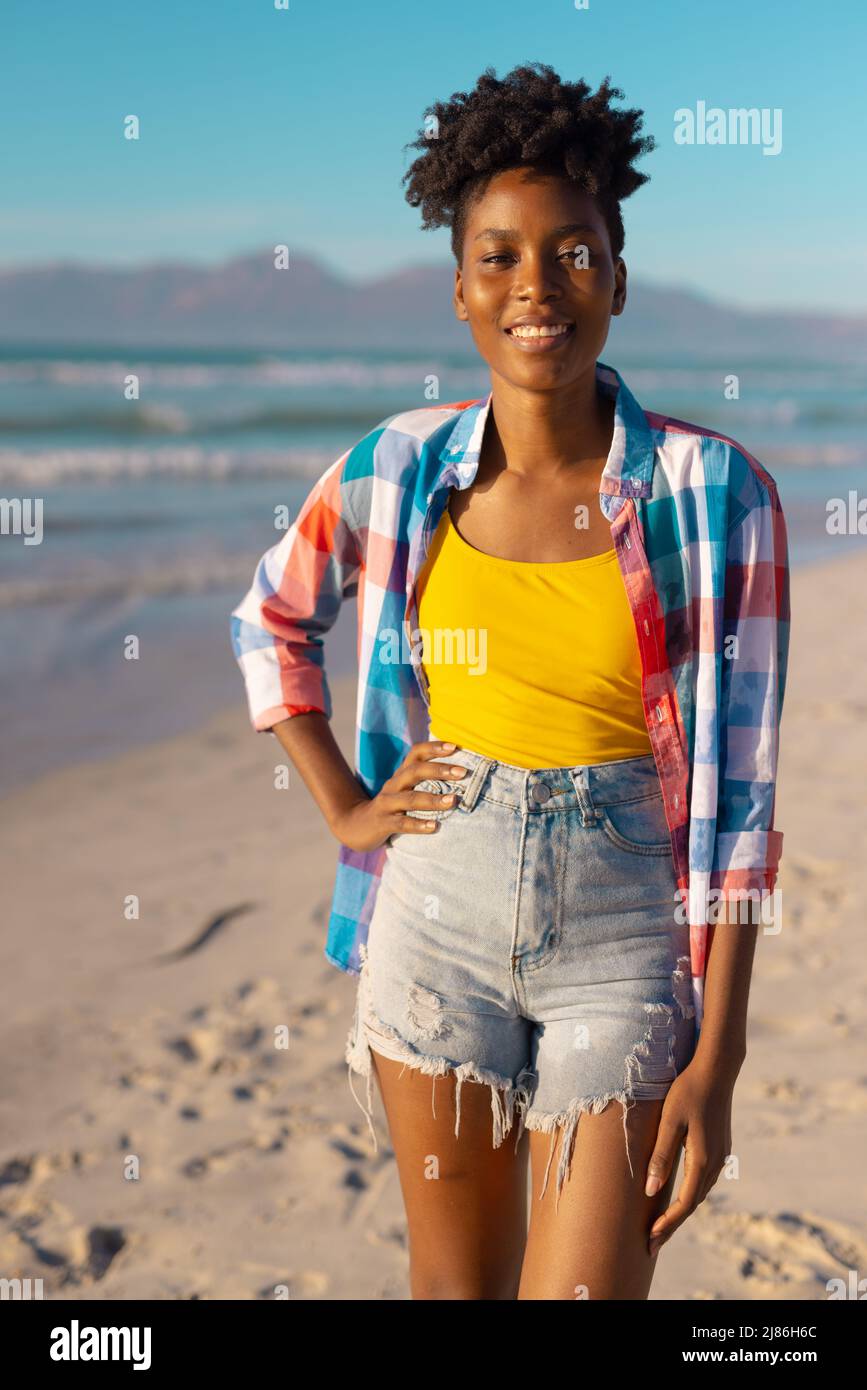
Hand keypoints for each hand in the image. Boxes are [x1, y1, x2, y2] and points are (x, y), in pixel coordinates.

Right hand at [330, 740, 467, 851]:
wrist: (356, 826)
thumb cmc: (391, 806)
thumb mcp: (404, 789)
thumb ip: (424, 779)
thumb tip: (458, 772)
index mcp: (401, 774)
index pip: (416, 753)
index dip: (434, 747)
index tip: (455, 746)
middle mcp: (393, 785)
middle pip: (415, 771)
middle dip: (439, 770)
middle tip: (463, 772)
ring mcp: (387, 804)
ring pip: (410, 798)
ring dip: (433, 799)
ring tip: (453, 800)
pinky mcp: (383, 823)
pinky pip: (402, 823)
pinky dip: (418, 825)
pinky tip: (434, 826)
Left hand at [643, 1056, 735, 1257]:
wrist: (717, 1070)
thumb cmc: (688, 1091)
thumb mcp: (669, 1122)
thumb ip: (661, 1156)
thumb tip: (649, 1190)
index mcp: (703, 1160)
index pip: (684, 1203)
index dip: (667, 1224)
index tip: (650, 1240)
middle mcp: (716, 1164)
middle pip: (693, 1204)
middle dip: (672, 1224)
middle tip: (651, 1243)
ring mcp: (720, 1156)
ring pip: (700, 1193)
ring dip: (681, 1211)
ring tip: (661, 1225)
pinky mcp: (719, 1148)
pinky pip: (703, 1181)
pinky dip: (690, 1195)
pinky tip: (678, 1197)